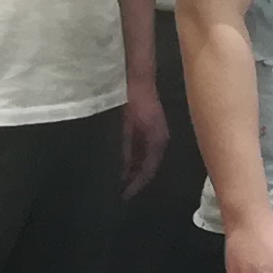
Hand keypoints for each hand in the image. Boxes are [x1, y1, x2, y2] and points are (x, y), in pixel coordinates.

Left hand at [119, 73, 167, 197]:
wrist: (133, 76)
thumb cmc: (131, 101)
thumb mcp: (124, 132)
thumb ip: (123, 153)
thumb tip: (119, 174)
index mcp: (157, 142)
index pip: (148, 172)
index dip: (135, 186)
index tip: (122, 196)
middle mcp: (158, 140)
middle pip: (146, 166)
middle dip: (132, 179)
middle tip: (116, 190)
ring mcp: (152, 132)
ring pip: (141, 157)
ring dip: (130, 168)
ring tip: (114, 178)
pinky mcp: (145, 125)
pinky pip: (138, 147)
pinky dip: (128, 156)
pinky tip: (115, 159)